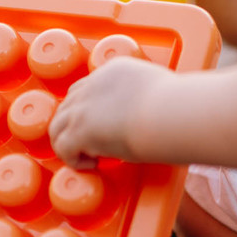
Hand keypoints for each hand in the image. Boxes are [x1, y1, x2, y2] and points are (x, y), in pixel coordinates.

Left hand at [48, 57, 171, 165]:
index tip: (103, 125)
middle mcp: (94, 84)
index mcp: (115, 71)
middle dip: (75, 125)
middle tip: (91, 145)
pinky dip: (73, 159)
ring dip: (69, 143)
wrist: (173, 114)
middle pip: (68, 103)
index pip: (89, 87)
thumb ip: (148, 98)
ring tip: (89, 158)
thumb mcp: (161, 92)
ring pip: (57, 125)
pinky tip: (93, 165)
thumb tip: (155, 114)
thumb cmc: (179, 109)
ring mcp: (83, 107)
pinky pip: (62, 147)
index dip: (91, 109)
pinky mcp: (80, 129)